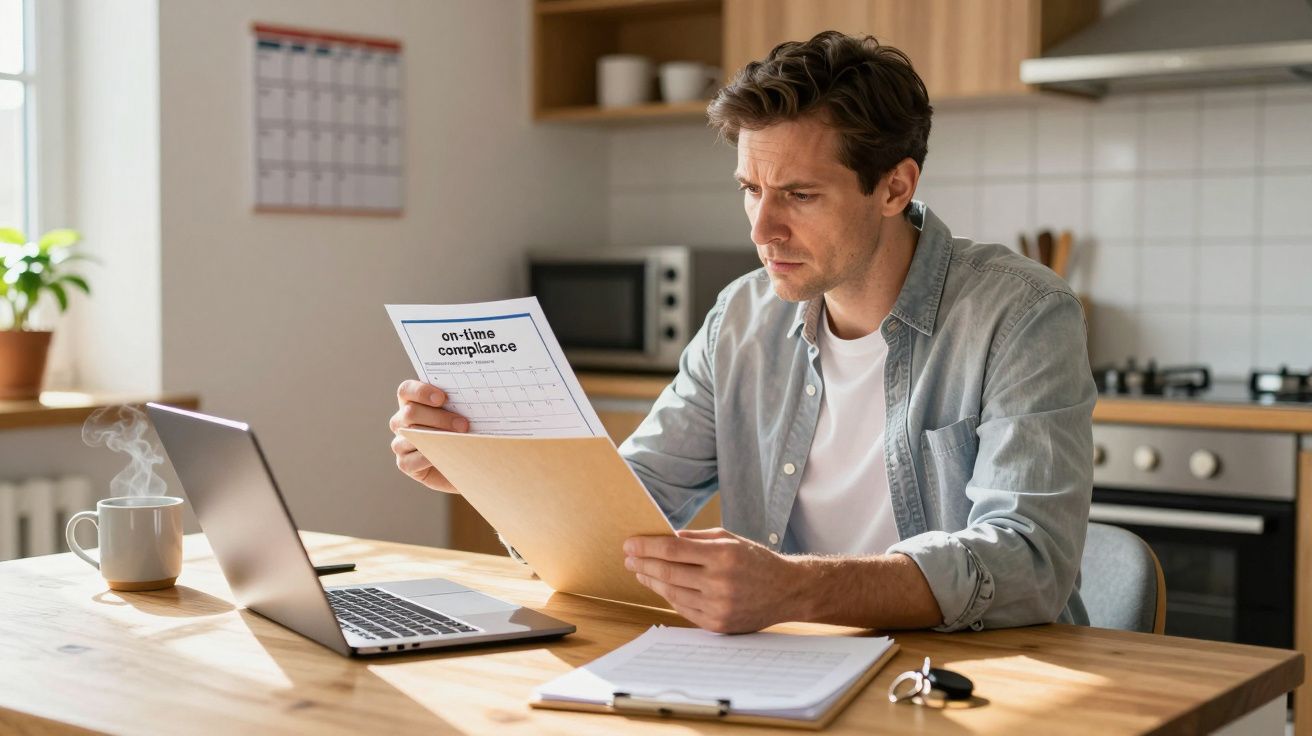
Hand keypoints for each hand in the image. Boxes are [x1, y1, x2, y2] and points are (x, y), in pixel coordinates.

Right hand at [388, 379, 469, 492]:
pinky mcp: (404, 463)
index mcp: (412, 402)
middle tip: (463, 424)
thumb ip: (459, 404)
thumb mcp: (462, 414)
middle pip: (410, 412)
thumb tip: (473, 398)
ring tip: (461, 440)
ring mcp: (400, 443)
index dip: (421, 391)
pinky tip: (447, 455)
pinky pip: (412, 459)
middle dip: (439, 418)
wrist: (467, 464)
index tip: (442, 398)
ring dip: (437, 436)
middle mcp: (401, 421)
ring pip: (412, 434)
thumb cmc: (464, 432)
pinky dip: (430, 457)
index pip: (406, 390)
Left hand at [623, 528, 803, 632]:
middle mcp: (720, 582)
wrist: (787, 591)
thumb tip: (665, 538)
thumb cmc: (756, 560)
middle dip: (643, 564)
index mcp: (723, 555)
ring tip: (640, 572)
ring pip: (672, 592)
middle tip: (628, 558)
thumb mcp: (730, 539)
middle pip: (668, 572)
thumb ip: (697, 539)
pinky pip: (684, 609)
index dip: (646, 547)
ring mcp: (719, 605)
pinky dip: (669, 597)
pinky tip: (661, 587)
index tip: (629, 544)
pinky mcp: (718, 623)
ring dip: (651, 581)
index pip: (672, 550)